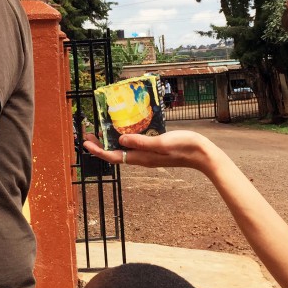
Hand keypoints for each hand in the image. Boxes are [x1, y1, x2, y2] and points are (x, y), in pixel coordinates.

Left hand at [83, 129, 212, 171]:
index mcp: (141, 157)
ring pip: (124, 149)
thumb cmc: (183, 147)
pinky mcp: (154, 149)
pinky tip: (125, 130)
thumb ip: (141, 142)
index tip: (85, 142)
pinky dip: (124, 138)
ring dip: (110, 141)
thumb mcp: (161, 142)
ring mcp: (148, 154)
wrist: (202, 154)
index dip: (98, 150)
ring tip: (102, 132)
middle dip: (100, 145)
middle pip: (115, 153)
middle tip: (88, 135)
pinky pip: (134, 145)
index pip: (113, 156)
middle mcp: (142, 158)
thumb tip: (120, 140)